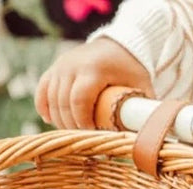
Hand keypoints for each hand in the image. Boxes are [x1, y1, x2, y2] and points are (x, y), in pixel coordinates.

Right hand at [35, 38, 152, 129]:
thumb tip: (150, 139)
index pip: (79, 100)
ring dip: (59, 120)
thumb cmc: (132, 70)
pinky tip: (50, 120)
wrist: (119, 44)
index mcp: (94, 69)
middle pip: (62, 102)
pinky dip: (44, 106)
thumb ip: (144, 110)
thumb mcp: (142, 87)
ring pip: (50, 98)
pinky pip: (42, 89)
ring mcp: (61, 65)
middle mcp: (73, 64)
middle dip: (71, 125)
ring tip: (72, 134)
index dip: (82, 122)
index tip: (91, 135)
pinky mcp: (55, 68)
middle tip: (83, 140)